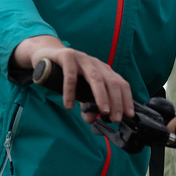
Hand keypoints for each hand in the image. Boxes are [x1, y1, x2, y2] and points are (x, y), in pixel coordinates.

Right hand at [12, 35, 132, 123]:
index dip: (126, 99)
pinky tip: (69, 105)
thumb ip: (86, 104)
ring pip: (96, 77)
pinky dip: (71, 91)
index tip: (128, 115)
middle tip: (115, 118)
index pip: (121, 84)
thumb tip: (92, 119)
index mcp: (104, 71)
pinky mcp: (67, 57)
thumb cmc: (67, 74)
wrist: (46, 55)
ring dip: (101, 96)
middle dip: (116, 101)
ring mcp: (83, 59)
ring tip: (102, 111)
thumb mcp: (80, 92)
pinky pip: (70, 75)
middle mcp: (96, 64)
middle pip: (112, 82)